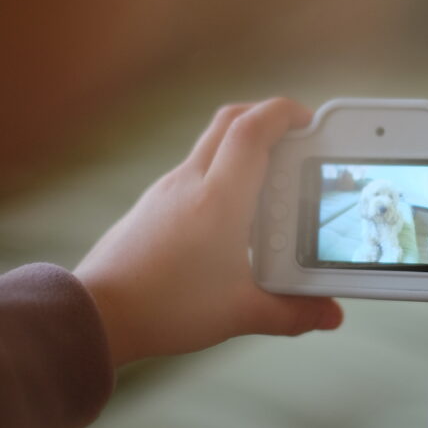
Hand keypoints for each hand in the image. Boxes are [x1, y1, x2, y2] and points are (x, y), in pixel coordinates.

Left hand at [75, 99, 343, 365]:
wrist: (98, 313)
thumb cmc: (166, 307)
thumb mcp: (240, 312)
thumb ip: (292, 313)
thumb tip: (330, 314)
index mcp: (220, 197)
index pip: (253, 129)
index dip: (285, 113)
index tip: (309, 121)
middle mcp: (191, 181)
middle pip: (230, 120)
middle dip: (266, 117)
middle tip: (294, 139)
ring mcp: (167, 189)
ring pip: (210, 144)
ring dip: (243, 147)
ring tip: (270, 183)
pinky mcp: (153, 204)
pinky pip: (194, 170)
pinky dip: (221, 173)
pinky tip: (232, 215)